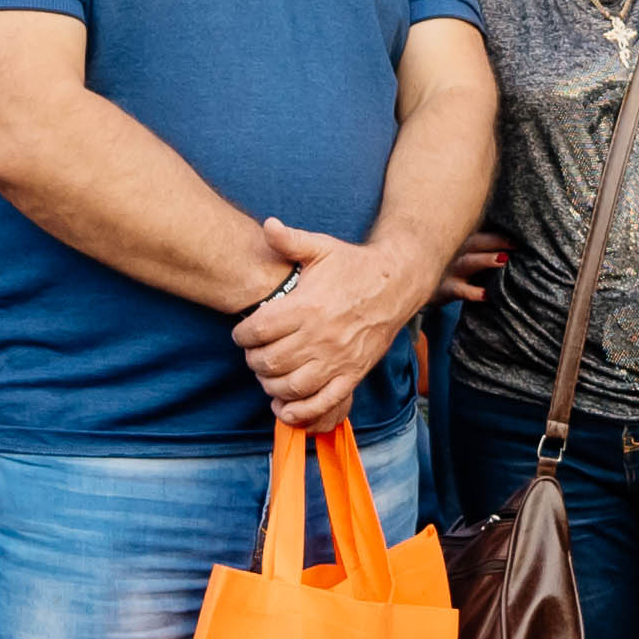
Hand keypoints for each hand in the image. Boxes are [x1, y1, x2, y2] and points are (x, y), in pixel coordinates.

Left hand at [234, 219, 414, 427]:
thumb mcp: (322, 248)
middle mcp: (320, 336)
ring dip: (271, 386)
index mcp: (307, 307)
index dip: (242, 336)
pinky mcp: (352, 374)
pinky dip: (300, 412)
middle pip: (269, 362)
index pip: (258, 332)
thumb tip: (267, 226)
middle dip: (253, 361)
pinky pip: (322, 402)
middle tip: (254, 354)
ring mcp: (337, 359)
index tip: (242, 334)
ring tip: (268, 375)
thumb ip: (290, 240)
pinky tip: (285, 408)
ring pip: (291, 386)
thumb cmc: (354, 266)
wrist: (397, 284)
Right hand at [440, 230, 514, 302]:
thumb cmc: (454, 269)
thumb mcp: (466, 254)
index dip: (498, 229)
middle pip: (476, 241)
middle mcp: (456, 252)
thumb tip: (513, 242)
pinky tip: (487, 295)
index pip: (481, 230)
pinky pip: (460, 290)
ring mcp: (450, 270)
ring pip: (468, 262)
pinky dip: (473, 293)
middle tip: (515, 243)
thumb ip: (485, 247)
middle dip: (496, 240)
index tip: (518, 231)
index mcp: (464, 241)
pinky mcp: (446, 289)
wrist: (423, 287)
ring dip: (485, 260)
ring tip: (502, 260)